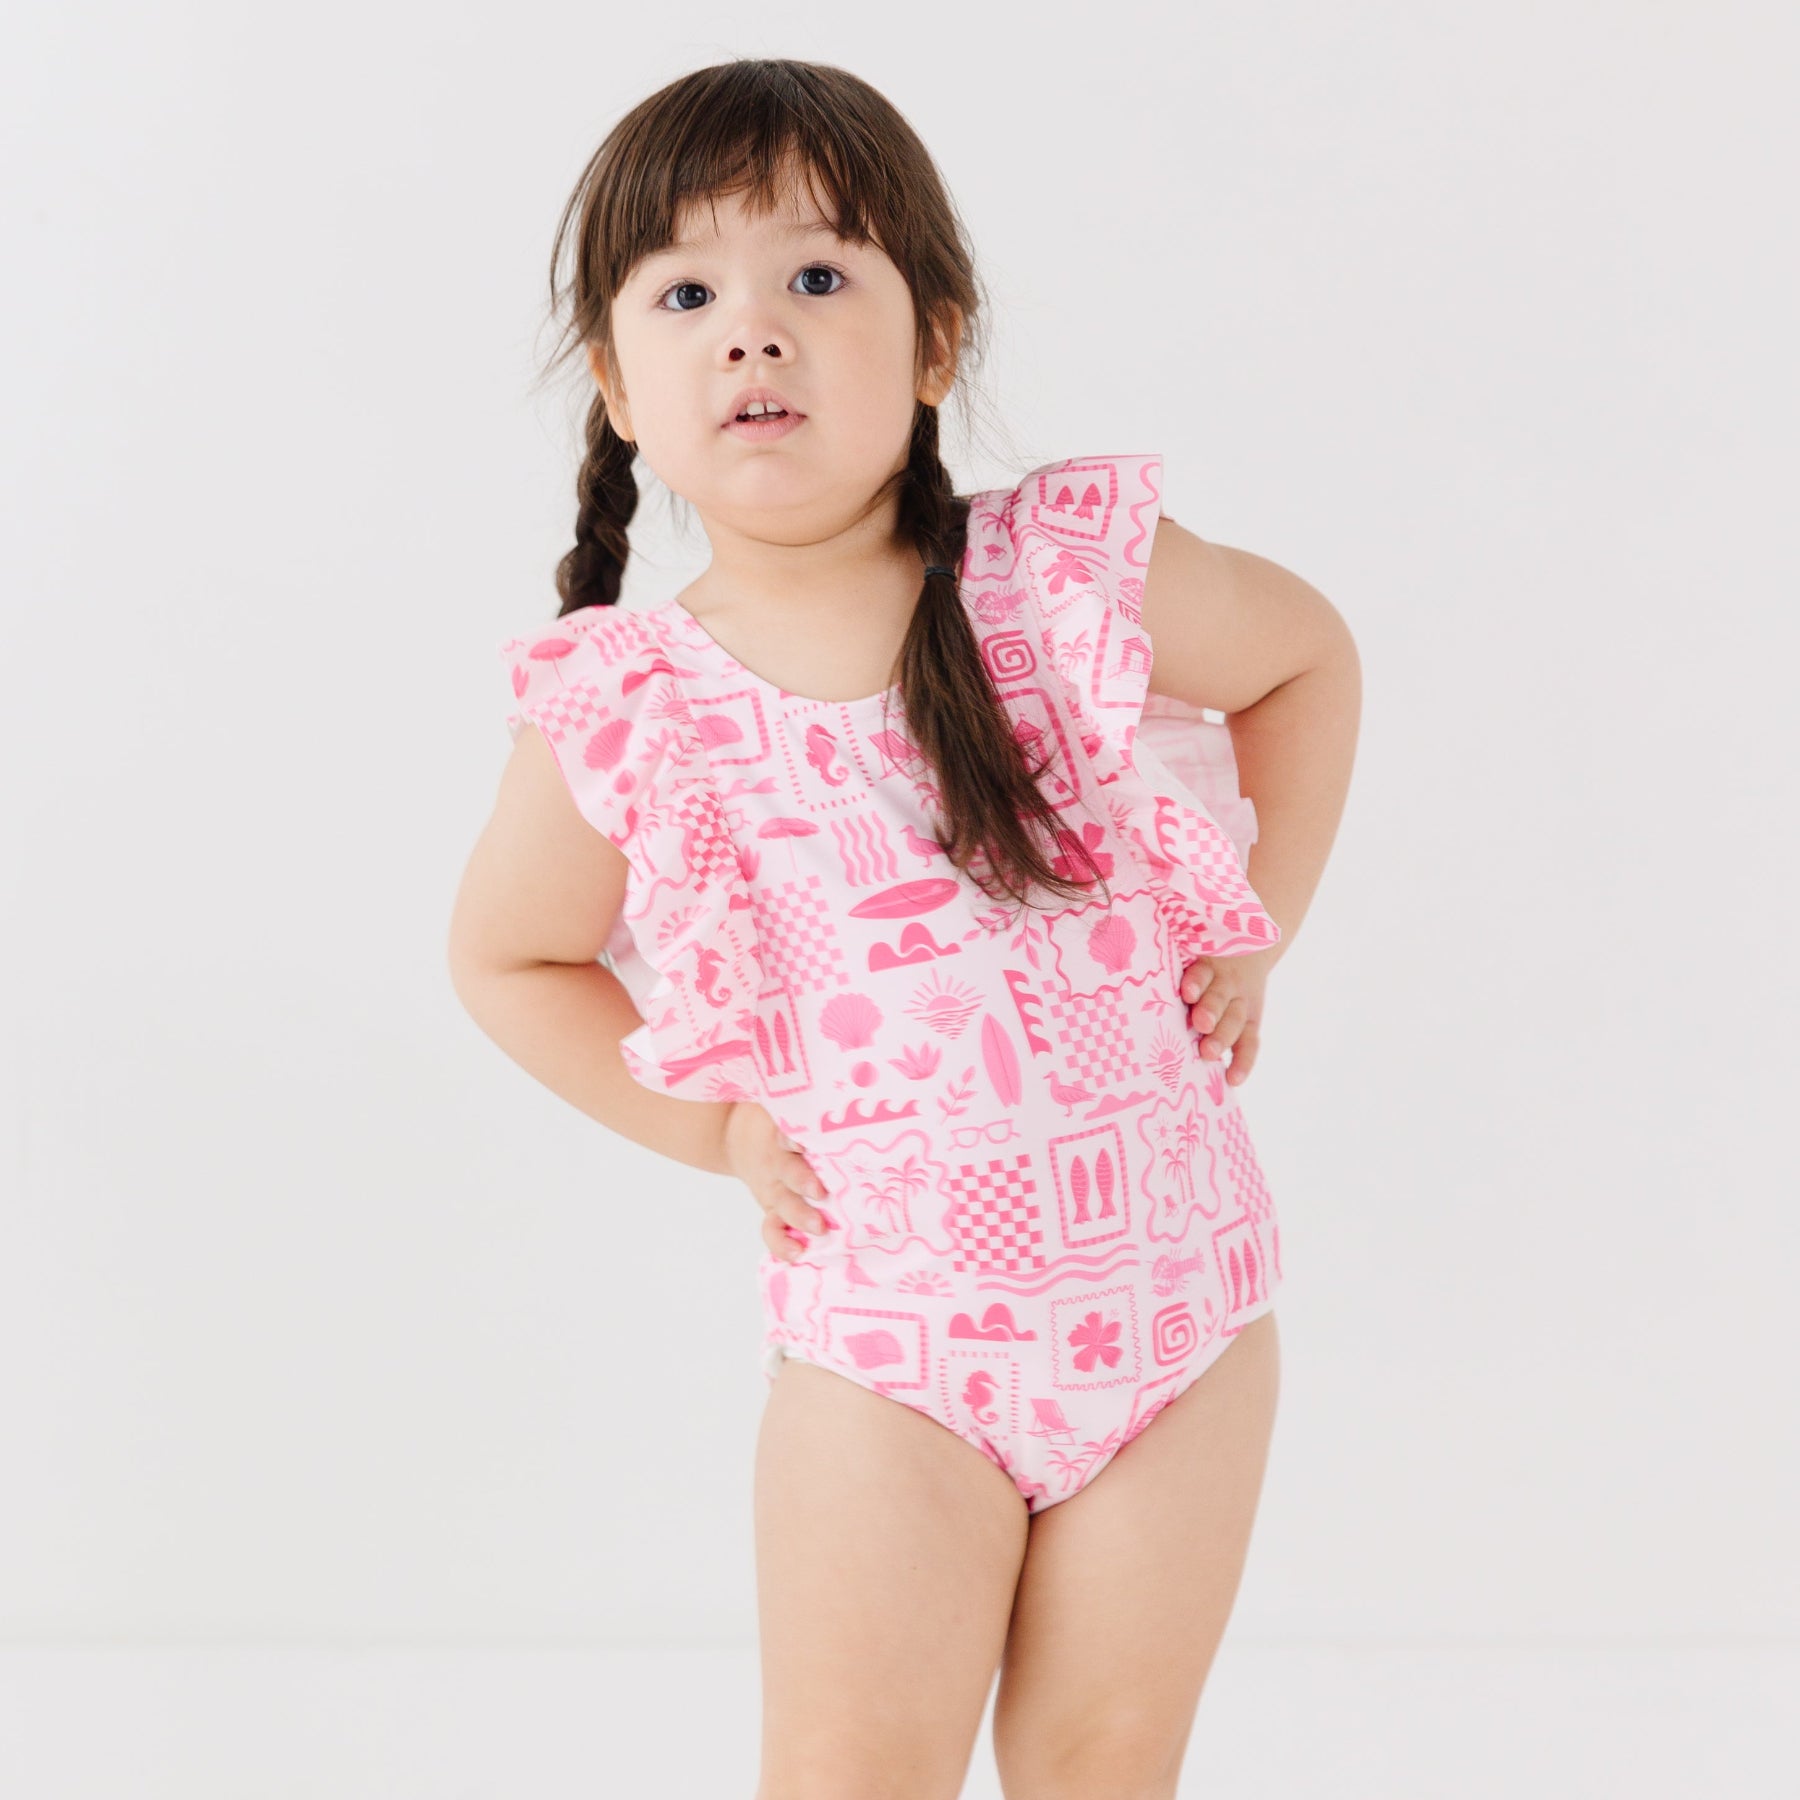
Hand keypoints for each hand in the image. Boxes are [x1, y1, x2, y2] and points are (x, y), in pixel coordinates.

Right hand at [723, 1101, 831, 1261]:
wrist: (734, 1136)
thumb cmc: (776, 1119)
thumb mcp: (784, 1104)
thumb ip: (811, 1098)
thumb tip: (850, 1076)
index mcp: (781, 1132)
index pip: (785, 1132)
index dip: (793, 1137)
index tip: (801, 1141)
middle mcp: (778, 1160)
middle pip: (788, 1170)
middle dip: (803, 1181)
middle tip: (821, 1192)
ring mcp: (773, 1187)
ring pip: (783, 1202)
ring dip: (800, 1216)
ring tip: (818, 1228)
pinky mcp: (771, 1207)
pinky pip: (771, 1228)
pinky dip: (781, 1243)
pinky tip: (796, 1254)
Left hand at [1180, 945, 1276, 1086]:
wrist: (1247, 954)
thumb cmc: (1202, 964)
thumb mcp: (1192, 957)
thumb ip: (1173, 969)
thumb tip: (1137, 977)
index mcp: (1207, 966)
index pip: (1202, 973)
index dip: (1196, 983)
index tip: (1187, 994)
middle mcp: (1226, 984)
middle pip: (1220, 997)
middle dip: (1211, 1012)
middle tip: (1201, 1025)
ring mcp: (1241, 1003)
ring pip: (1235, 1020)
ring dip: (1223, 1037)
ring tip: (1209, 1053)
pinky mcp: (1251, 1022)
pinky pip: (1250, 1043)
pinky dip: (1243, 1062)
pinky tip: (1233, 1079)